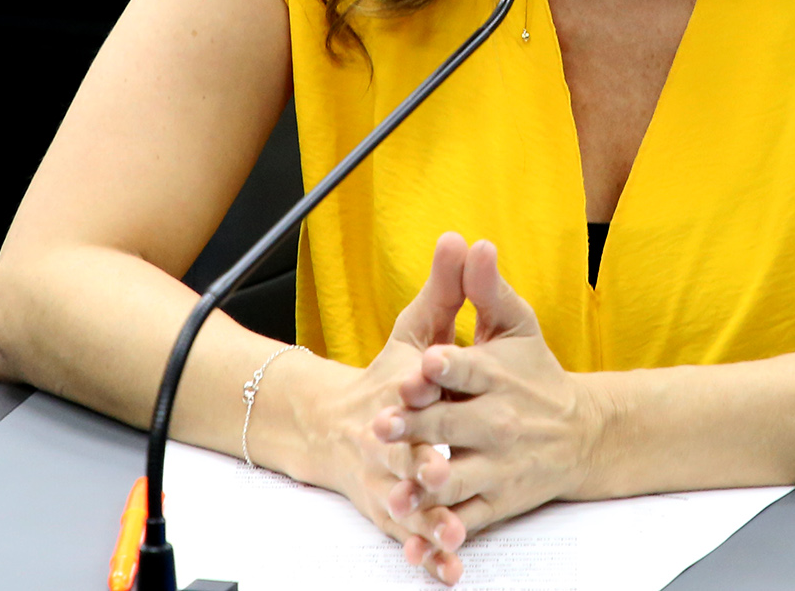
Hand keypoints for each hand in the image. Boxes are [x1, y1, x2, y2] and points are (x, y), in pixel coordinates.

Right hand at [288, 233, 475, 577]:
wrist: (333, 427)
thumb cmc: (388, 379)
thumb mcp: (416, 331)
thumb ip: (445, 288)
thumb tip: (461, 237)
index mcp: (397, 391)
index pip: (405, 383)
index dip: (415, 380)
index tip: (426, 378)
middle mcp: (386, 438)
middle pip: (400, 447)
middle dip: (415, 457)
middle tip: (436, 467)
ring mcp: (386, 479)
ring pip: (403, 498)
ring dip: (423, 515)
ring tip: (448, 530)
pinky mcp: (390, 512)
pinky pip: (409, 536)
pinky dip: (427, 553)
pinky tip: (448, 568)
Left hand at [372, 239, 605, 581]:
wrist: (584, 433)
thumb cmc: (538, 375)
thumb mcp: (516, 326)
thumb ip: (487, 288)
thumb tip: (471, 242)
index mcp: (496, 375)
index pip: (468, 367)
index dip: (444, 367)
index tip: (423, 365)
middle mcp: (497, 420)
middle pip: (452, 424)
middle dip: (419, 426)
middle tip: (383, 425)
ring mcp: (498, 464)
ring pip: (460, 476)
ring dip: (431, 484)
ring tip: (406, 486)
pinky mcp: (499, 499)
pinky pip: (471, 518)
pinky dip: (449, 529)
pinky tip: (427, 533)